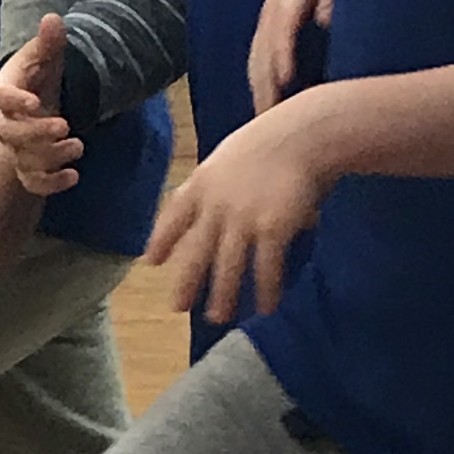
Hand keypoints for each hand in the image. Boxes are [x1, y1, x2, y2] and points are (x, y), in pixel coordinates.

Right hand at [0, 12, 82, 195]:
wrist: (37, 105)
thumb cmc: (38, 79)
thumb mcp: (45, 58)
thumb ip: (49, 43)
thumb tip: (53, 19)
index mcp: (5, 93)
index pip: (0, 98)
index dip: (15, 102)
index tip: (35, 103)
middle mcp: (6, 123)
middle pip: (10, 134)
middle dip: (37, 134)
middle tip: (65, 127)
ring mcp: (15, 148)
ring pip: (23, 160)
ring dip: (51, 157)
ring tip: (78, 145)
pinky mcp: (28, 168)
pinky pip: (33, 183)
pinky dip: (51, 184)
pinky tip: (74, 176)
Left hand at [143, 98, 329, 321]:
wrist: (302, 135)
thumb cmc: (273, 140)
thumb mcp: (230, 155)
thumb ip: (220, 184)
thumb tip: (222, 211)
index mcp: (202, 183)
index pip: (174, 215)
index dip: (162, 240)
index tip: (152, 261)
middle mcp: (216, 206)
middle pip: (197, 252)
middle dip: (186, 282)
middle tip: (177, 307)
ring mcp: (242, 220)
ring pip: (228, 268)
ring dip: (223, 296)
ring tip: (218, 317)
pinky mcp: (271, 230)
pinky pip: (266, 269)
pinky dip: (267, 291)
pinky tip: (268, 307)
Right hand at [249, 0, 344, 113]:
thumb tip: (324, 18)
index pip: (284, 18)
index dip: (282, 49)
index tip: (285, 79)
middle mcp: (277, 0)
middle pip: (262, 43)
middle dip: (264, 80)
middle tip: (270, 116)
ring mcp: (272, 14)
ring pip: (256, 54)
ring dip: (258, 88)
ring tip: (265, 121)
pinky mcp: (274, 26)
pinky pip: (261, 57)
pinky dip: (262, 82)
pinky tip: (268, 108)